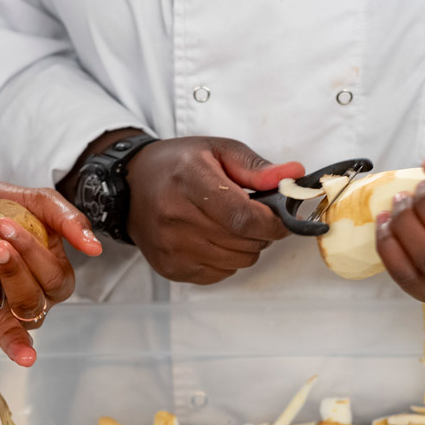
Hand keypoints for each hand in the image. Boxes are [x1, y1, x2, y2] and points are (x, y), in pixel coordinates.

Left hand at [0, 182, 100, 424]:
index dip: (33, 254)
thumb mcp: (33, 200)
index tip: (5, 226)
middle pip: (35, 303)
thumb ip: (66, 217)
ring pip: (13, 332)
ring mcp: (2, 322)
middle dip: (15, 274)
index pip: (55, 276)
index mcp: (49, 275)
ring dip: (10, 333)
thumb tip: (94, 247)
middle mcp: (30, 304)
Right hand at [125, 137, 303, 284]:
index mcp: (189, 180)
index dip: (272, 223)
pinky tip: (213, 238)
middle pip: (244, 242)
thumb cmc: (177, 165)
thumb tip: (293, 176)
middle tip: (253, 216)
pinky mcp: (169, 267)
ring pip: (237, 261)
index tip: (281, 219)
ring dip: (246, 246)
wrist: (131, 184)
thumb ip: (257, 168)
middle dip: (262, 232)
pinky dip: (227, 259)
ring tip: (230, 225)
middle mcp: (175, 217)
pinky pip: (220, 274)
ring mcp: (170, 246)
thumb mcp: (218, 151)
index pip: (243, 217)